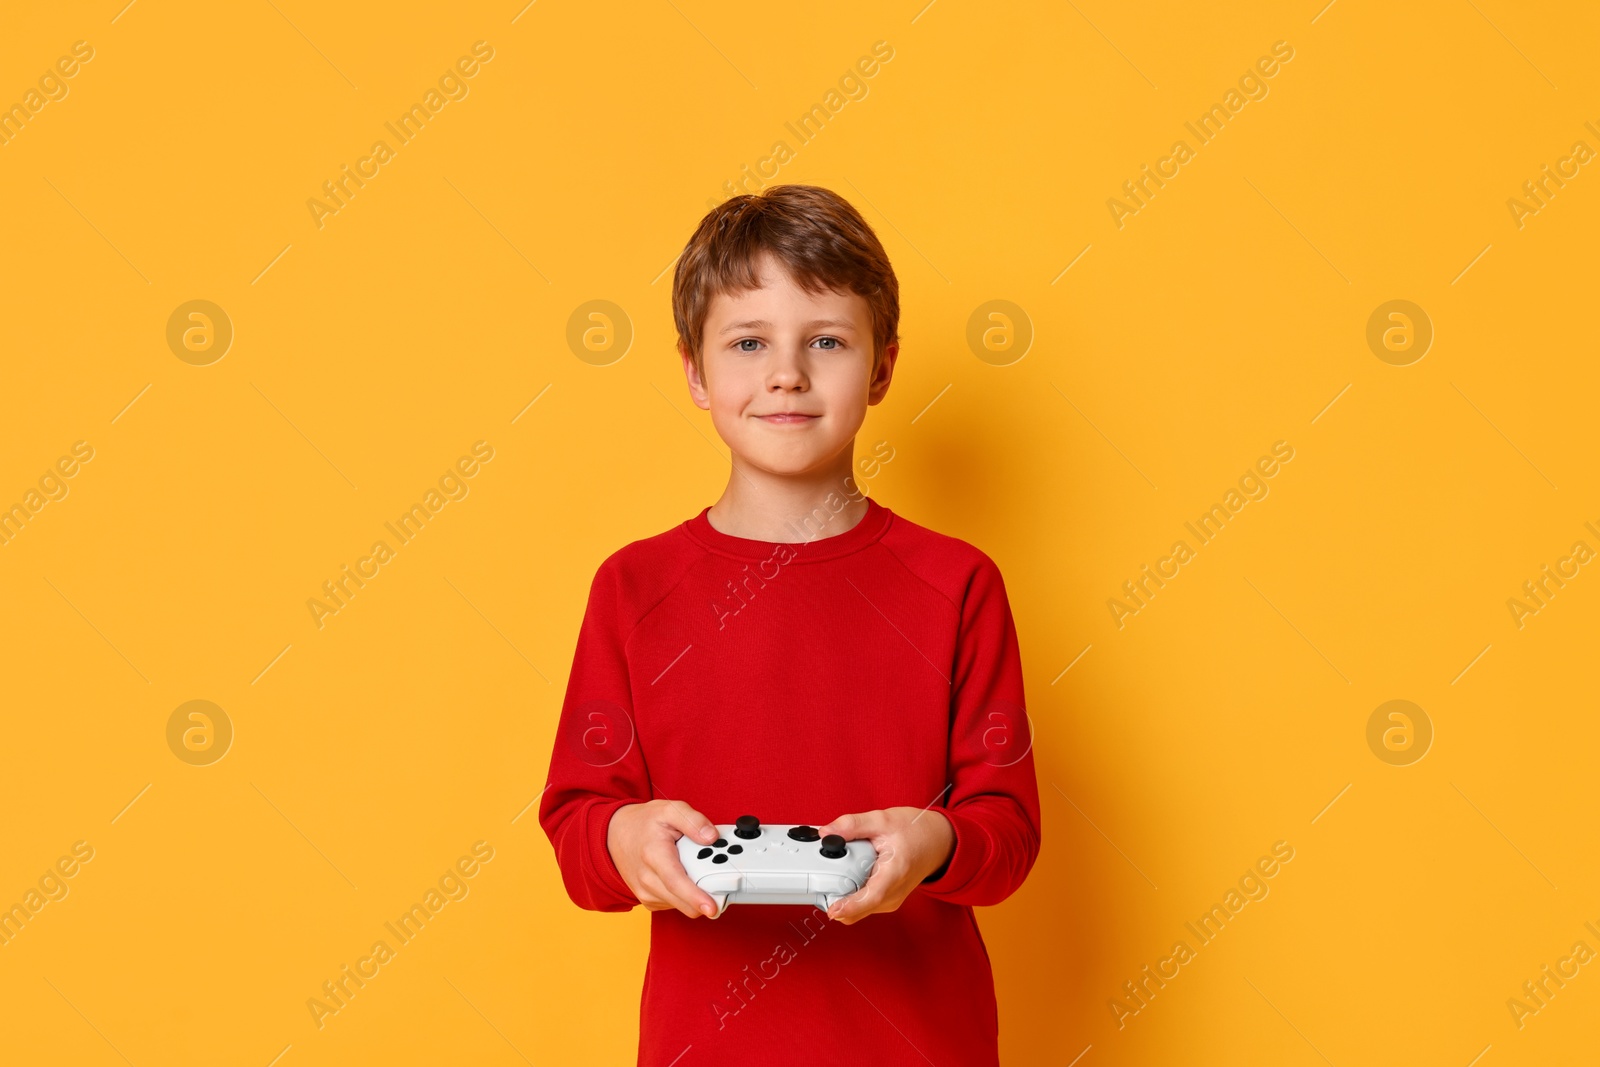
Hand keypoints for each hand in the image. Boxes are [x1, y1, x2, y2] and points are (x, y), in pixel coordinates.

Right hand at [606, 799, 720, 917]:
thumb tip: (711, 837)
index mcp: (654, 855)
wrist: (615, 835)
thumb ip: (693, 820)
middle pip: (683, 902)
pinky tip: (681, 875)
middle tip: (719, 879)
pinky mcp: (648, 901)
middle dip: (705, 895)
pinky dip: (684, 895)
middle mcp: (647, 879)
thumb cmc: (643, 823)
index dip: (696, 898)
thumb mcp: (669, 810)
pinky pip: (675, 905)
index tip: (713, 907)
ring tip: (693, 867)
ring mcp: (646, 892)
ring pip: (681, 906)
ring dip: (694, 893)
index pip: (676, 883)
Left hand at [816, 807, 954, 924]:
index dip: (850, 906)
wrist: (937, 842)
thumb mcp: (882, 820)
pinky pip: (862, 906)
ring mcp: (890, 900)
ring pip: (858, 910)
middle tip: (822, 878)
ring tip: (837, 872)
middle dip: (836, 898)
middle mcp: (893, 893)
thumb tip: (826, 833)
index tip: (832, 910)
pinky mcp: (886, 901)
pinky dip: (851, 896)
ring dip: (843, 897)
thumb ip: (852, 825)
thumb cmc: (916, 832)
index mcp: (895, 872)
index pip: (872, 897)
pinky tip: (847, 877)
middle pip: (859, 908)